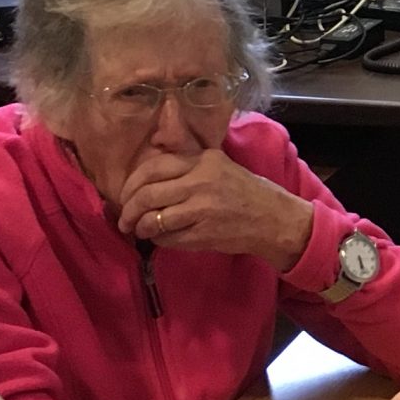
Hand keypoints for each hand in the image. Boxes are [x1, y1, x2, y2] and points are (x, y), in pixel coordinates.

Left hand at [117, 146, 314, 268]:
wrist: (274, 220)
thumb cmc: (244, 191)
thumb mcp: (218, 164)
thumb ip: (187, 160)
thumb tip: (147, 164)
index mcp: (203, 160)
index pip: (153, 167)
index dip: (131, 183)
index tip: (126, 194)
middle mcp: (201, 181)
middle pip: (148, 193)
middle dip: (129, 209)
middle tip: (125, 218)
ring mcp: (203, 209)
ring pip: (154, 218)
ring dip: (140, 227)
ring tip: (139, 230)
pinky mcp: (204, 234)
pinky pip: (168, 238)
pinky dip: (157, 239)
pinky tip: (160, 238)